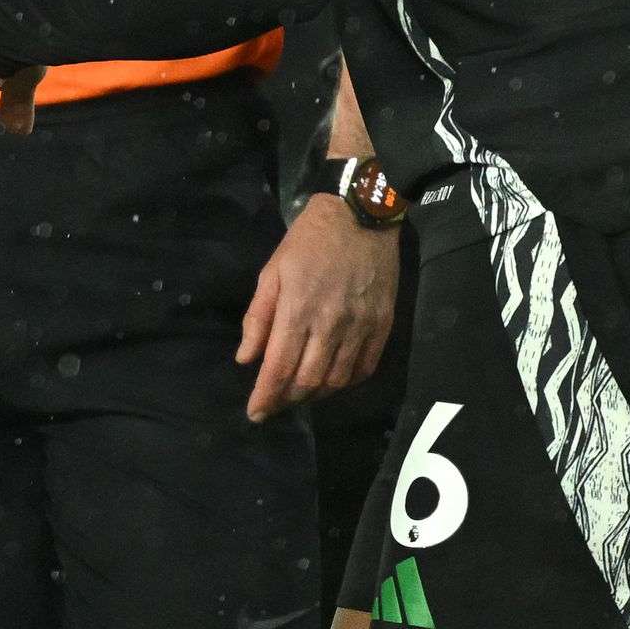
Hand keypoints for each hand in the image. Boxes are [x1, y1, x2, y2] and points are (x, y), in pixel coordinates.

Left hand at [238, 196, 395, 419]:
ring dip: (315, 395)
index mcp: (298, 310)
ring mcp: (360, 327)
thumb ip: (258, 317)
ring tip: (301, 394)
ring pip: (337, 381)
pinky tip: (333, 381)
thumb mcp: (272, 271)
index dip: (266, 397)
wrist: (362, 215)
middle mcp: (330, 324)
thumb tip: (246, 358)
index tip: (255, 414)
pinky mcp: (382, 325)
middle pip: (308, 381)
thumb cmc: (309, 241)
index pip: (279, 368)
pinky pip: (364, 368)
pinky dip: (346, 383)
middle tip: (276, 403)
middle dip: (287, 400)